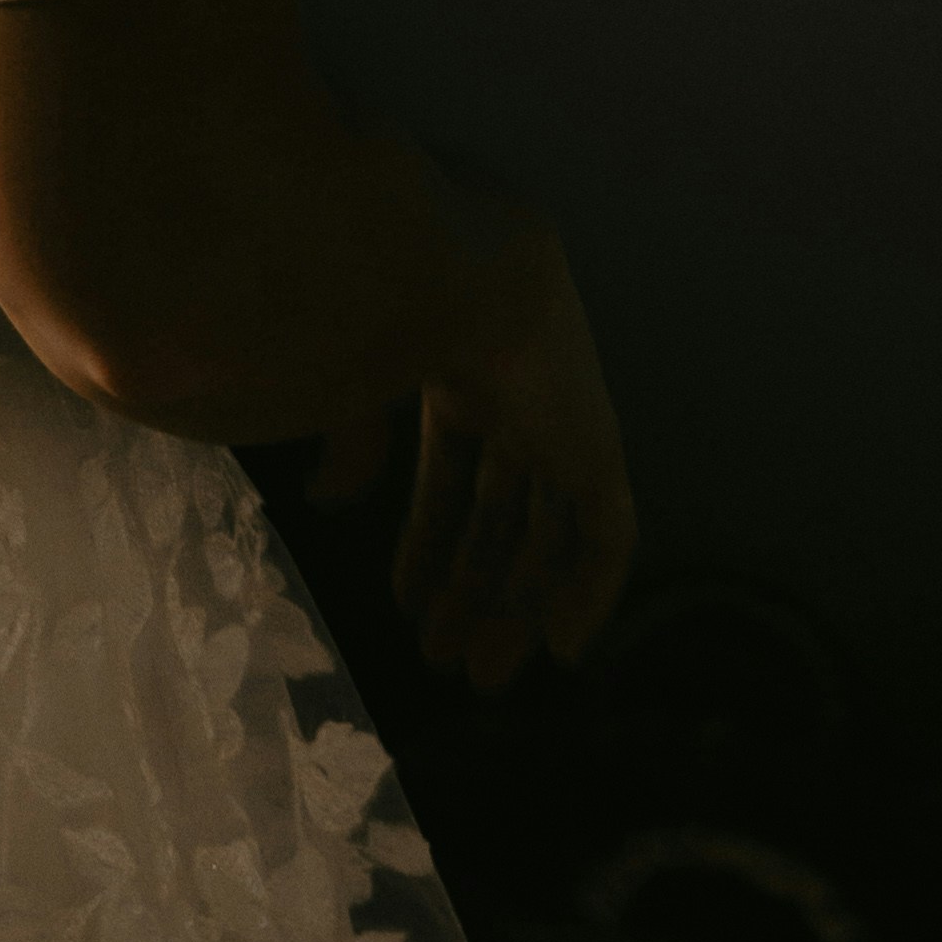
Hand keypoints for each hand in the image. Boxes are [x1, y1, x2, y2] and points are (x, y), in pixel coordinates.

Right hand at [368, 213, 635, 693]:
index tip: (406, 604)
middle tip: (447, 662)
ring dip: (520, 606)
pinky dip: (590, 594)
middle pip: (506, 514)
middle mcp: (518, 397)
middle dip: (475, 588)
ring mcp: (561, 420)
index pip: (455, 474)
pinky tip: (561, 651)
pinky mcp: (597, 444)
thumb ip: (350, 441)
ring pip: (551, 533)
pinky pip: (608, 536)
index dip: (430, 542)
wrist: (442, 267)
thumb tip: (332, 500)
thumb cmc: (375, 311)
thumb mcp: (349, 382)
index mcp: (458, 372)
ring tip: (481, 675)